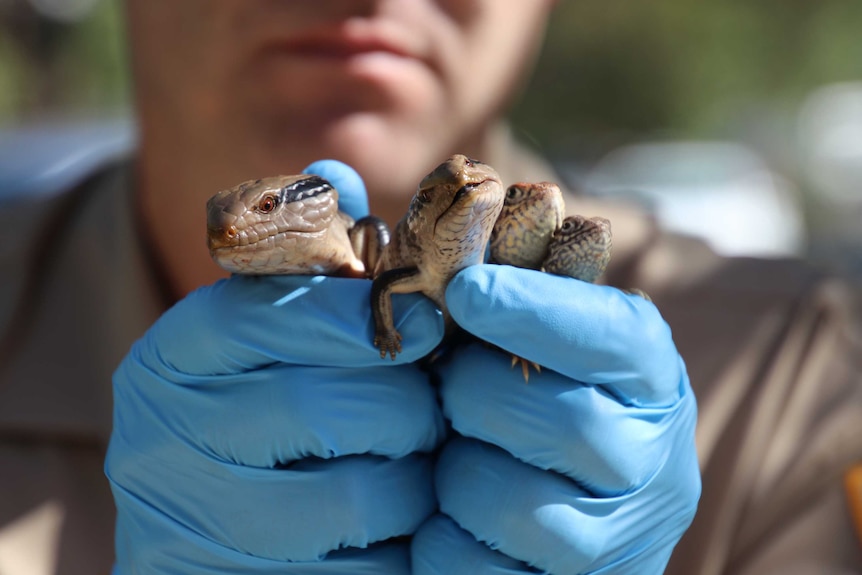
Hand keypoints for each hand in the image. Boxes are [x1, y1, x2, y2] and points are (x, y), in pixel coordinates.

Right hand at [105, 161, 445, 572]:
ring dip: (412, 483)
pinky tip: (392, 528)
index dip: (366, 317)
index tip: (434, 319)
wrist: (209, 527)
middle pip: (330, 408)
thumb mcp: (270, 333)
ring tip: (411, 468)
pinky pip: (359, 573)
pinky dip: (396, 548)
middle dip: (407, 410)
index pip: (275, 314)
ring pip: (356, 498)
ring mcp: (190, 523)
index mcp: (175, 355)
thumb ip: (307, 263)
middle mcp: (161, 438)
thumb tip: (334, 174)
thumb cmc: (261, 411)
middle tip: (428, 408)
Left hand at [412, 266, 699, 573]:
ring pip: (507, 501)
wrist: (584, 522)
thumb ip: (528, 313)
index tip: (467, 291)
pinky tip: (447, 515)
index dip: (538, 310)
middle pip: (563, 423)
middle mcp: (655, 464)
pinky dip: (437, 537)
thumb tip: (460, 268)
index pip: (616, 338)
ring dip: (452, 474)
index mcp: (653, 384)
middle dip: (475, 397)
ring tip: (452, 459)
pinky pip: (469, 565)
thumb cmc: (547, 412)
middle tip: (449, 389)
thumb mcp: (560, 355)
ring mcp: (619, 542)